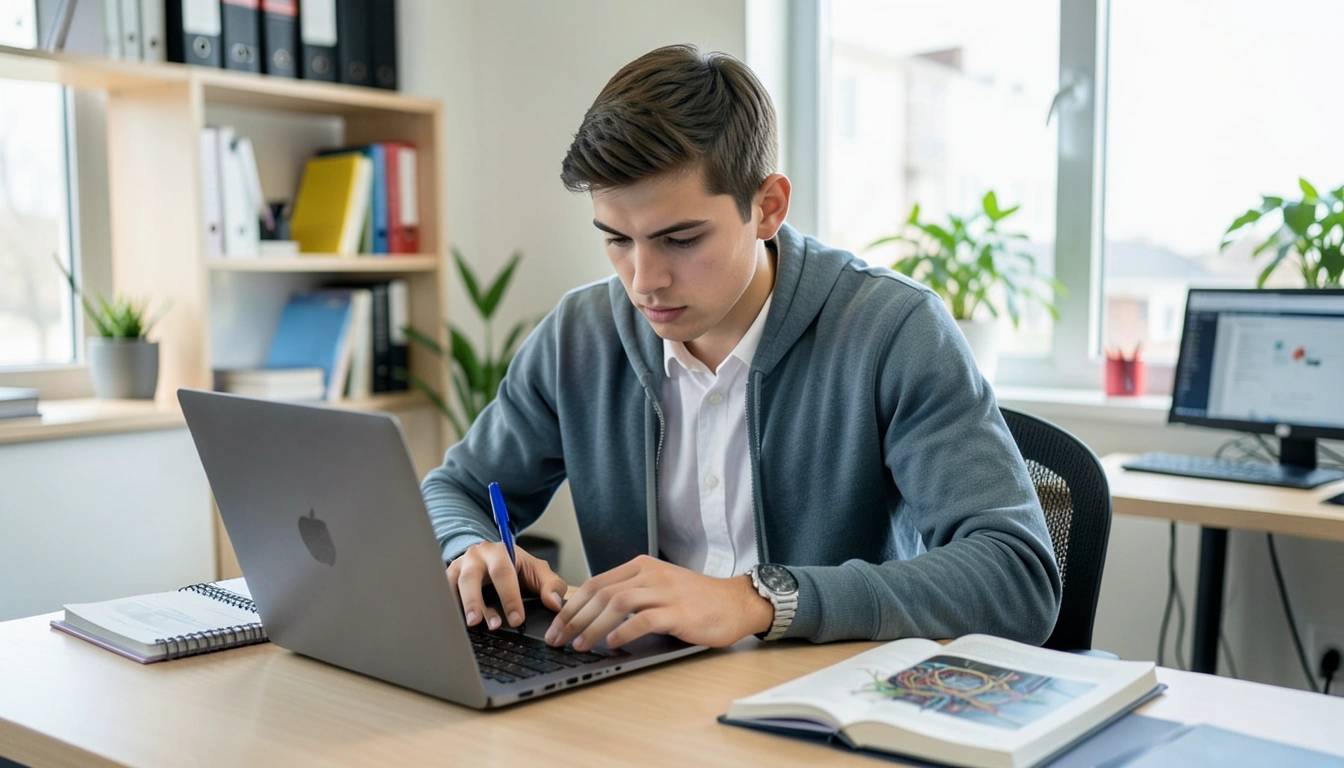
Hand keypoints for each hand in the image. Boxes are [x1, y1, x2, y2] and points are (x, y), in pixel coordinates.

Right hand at [447, 542, 566, 629]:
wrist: (492, 557)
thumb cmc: (516, 567)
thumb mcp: (537, 572)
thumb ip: (551, 585)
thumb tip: (554, 603)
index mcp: (498, 551)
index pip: (503, 573)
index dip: (510, 597)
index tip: (517, 620)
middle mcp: (475, 557)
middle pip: (471, 578)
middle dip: (478, 602)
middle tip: (489, 624)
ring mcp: (458, 567)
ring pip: (453, 586)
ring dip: (463, 607)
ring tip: (473, 625)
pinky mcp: (448, 580)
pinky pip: (443, 594)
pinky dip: (449, 607)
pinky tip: (457, 623)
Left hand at [543, 555, 773, 650]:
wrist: (736, 603)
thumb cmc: (696, 600)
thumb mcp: (659, 587)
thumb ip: (630, 593)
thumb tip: (591, 613)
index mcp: (641, 566)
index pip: (596, 583)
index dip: (571, 605)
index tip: (555, 626)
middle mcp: (651, 574)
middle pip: (601, 592)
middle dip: (573, 617)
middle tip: (558, 639)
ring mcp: (666, 592)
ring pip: (617, 604)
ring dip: (593, 626)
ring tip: (579, 644)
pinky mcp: (680, 612)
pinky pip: (644, 620)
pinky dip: (624, 632)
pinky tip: (613, 644)